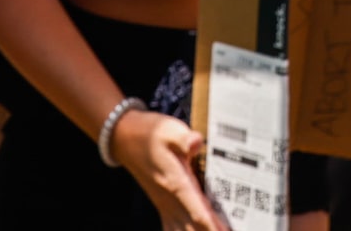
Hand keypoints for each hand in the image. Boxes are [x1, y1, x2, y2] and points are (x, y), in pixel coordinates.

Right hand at [110, 107, 215, 230]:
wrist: (125, 138)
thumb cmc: (150, 134)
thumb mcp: (169, 130)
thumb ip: (184, 139)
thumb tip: (197, 142)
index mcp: (176, 183)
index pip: (198, 213)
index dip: (213, 226)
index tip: (225, 230)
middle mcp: (172, 200)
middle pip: (194, 228)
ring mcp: (167, 206)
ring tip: (219, 230)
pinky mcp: (164, 206)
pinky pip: (173, 229)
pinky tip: (195, 229)